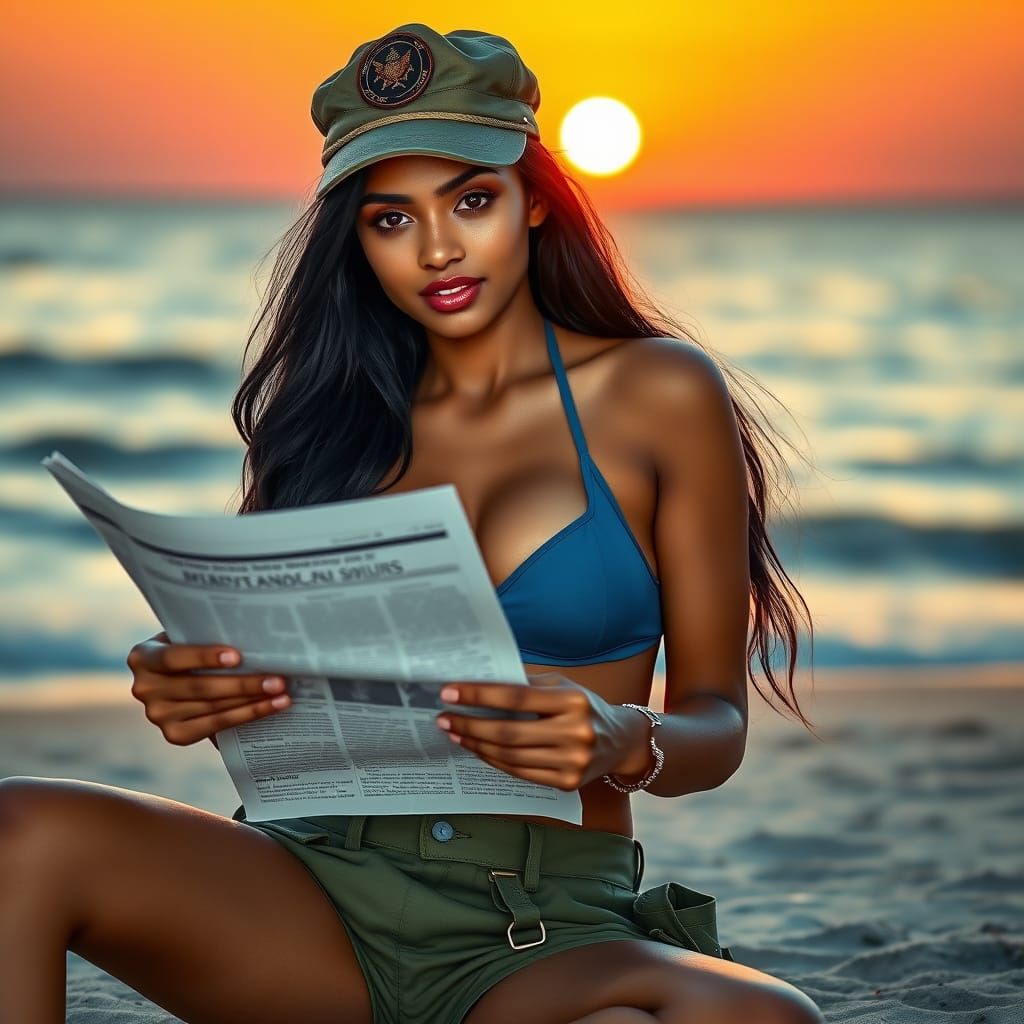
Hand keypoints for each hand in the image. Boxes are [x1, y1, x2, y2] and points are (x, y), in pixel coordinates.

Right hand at [126, 631, 291, 745]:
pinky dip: (248, 715)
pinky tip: (272, 707)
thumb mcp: (189, 637)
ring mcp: (157, 715)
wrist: (179, 677)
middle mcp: (144, 688)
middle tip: (277, 679)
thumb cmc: (192, 648)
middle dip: (243, 683)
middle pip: (200, 687)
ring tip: (282, 693)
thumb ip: (206, 637)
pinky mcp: (174, 735)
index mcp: (143, 657)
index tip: (237, 656)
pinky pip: (216, 726)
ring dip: (252, 701)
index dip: (204, 657)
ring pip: (213, 708)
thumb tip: (256, 638)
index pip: (173, 657)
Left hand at [434, 673, 647, 790]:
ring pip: (511, 756)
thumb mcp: (562, 686)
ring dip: (477, 744)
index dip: (479, 694)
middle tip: (443, 717)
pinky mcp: (567, 783)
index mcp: (573, 701)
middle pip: (509, 732)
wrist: (621, 741)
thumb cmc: (582, 706)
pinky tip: (478, 748)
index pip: (516, 696)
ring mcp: (573, 762)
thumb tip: (477, 684)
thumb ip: (526, 684)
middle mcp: (576, 732)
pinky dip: (494, 761)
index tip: (449, 691)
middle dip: (471, 724)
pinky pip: (520, 773)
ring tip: (455, 732)